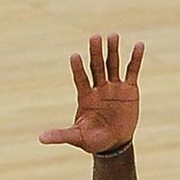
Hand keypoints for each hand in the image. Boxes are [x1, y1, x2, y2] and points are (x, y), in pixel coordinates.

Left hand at [40, 33, 143, 153]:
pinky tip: (139, 45)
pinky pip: (132, 71)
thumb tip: (41, 139)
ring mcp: (114, 87)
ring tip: (113, 35)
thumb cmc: (93, 140)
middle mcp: (98, 88)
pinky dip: (136, 59)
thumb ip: (61, 135)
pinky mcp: (129, 90)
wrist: (114, 144)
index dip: (78, 69)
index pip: (80, 79)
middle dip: (95, 53)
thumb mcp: (77, 137)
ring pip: (112, 65)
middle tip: (94, 38)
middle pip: (96, 67)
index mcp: (85, 97)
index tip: (74, 56)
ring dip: (113, 51)